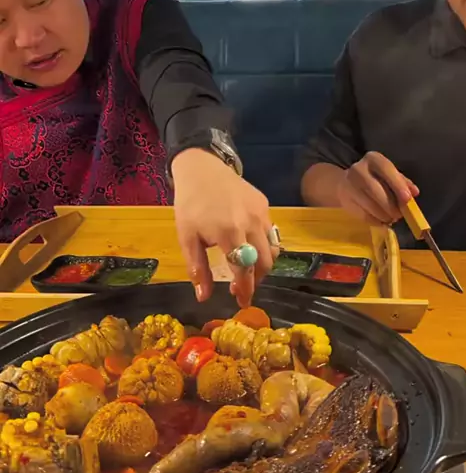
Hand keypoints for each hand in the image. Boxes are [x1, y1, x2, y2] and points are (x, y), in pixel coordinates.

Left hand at [172, 149, 276, 305]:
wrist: (201, 169)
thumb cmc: (190, 205)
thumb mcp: (187, 237)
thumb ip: (198, 268)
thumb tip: (204, 297)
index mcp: (228, 232)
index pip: (244, 269)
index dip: (245, 289)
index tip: (241, 303)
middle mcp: (250, 223)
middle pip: (264, 262)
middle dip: (256, 280)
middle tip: (243, 287)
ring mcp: (261, 213)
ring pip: (272, 249)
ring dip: (262, 264)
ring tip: (247, 269)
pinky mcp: (265, 204)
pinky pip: (270, 232)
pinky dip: (264, 245)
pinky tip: (249, 246)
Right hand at [337, 151, 418, 224]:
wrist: (347, 183)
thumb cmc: (375, 179)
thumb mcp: (390, 176)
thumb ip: (403, 183)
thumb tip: (414, 192)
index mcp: (373, 159)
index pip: (386, 169)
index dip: (397, 184)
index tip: (407, 199)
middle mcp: (359, 169)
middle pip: (375, 189)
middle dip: (391, 205)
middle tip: (399, 215)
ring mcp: (349, 185)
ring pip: (369, 204)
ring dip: (383, 215)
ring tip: (390, 218)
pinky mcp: (345, 200)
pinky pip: (363, 215)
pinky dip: (375, 220)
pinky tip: (380, 220)